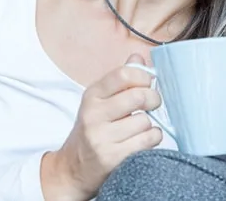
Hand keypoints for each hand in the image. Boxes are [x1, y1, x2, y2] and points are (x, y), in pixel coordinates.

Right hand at [41, 54, 162, 199]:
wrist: (72, 169)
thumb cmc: (93, 130)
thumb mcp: (100, 101)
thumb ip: (120, 79)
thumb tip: (139, 57)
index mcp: (92, 95)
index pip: (123, 74)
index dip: (143, 76)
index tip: (149, 83)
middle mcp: (93, 114)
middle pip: (138, 96)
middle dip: (153, 99)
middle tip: (152, 104)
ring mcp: (101, 137)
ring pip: (145, 122)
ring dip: (150, 125)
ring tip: (140, 128)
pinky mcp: (111, 157)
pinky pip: (147, 141)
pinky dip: (152, 139)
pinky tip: (142, 140)